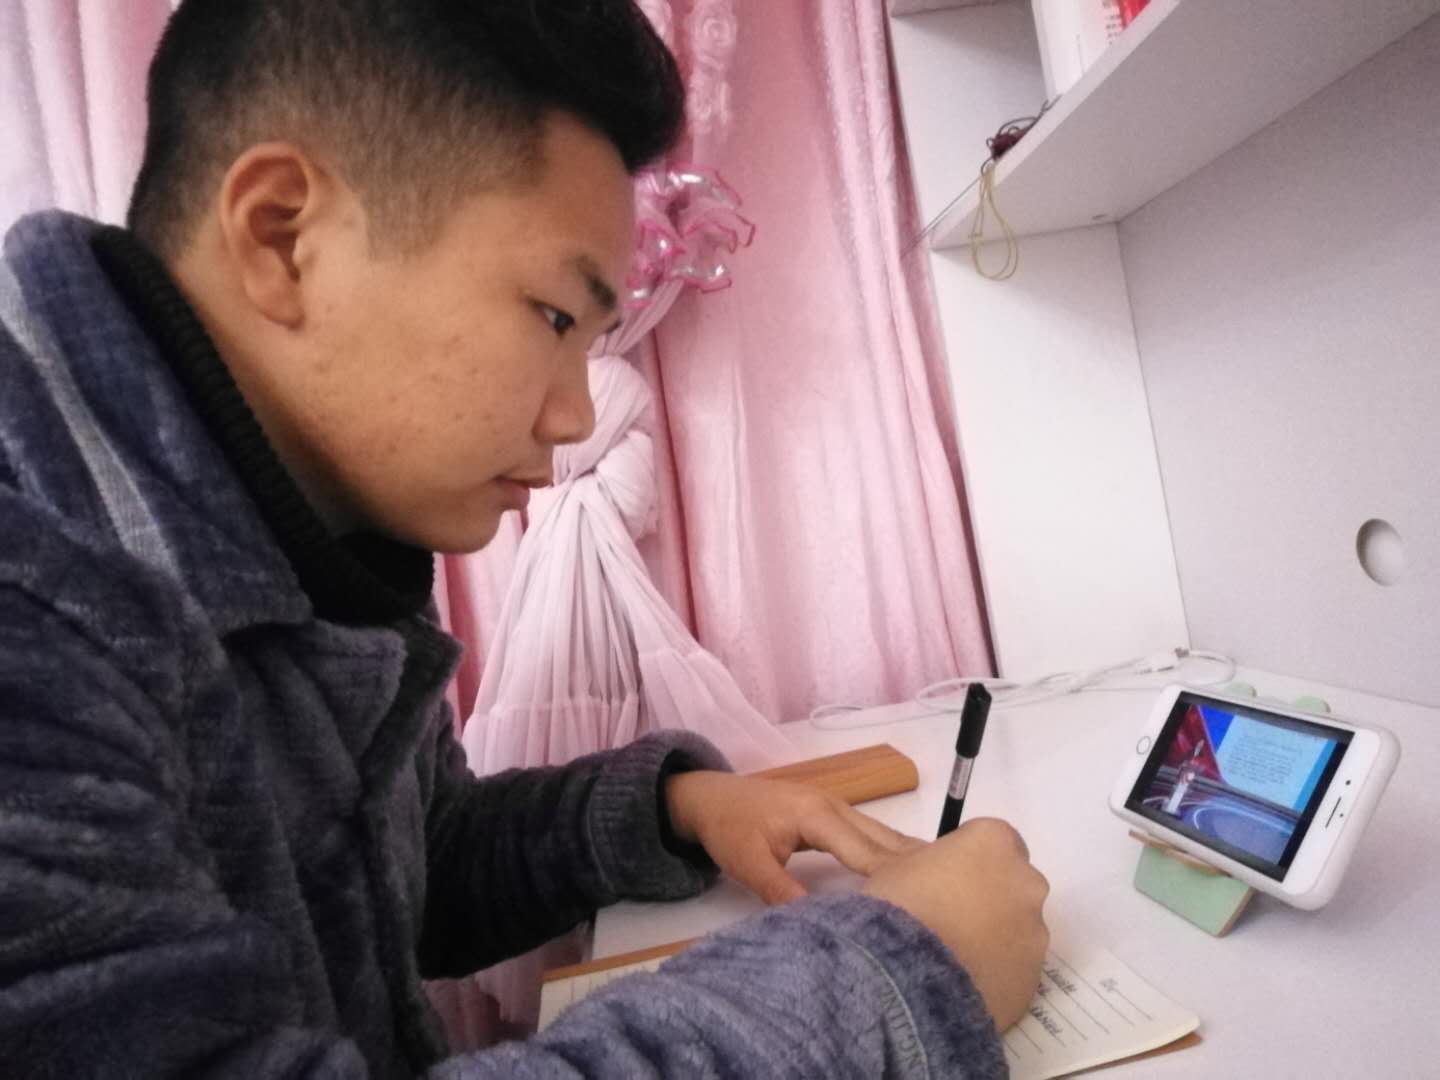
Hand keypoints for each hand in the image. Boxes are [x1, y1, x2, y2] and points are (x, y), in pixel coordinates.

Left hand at [664, 770, 923, 904]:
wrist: (708, 798)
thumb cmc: (728, 828)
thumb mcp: (748, 864)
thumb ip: (781, 892)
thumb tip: (818, 923)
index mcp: (817, 814)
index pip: (866, 849)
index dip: (893, 875)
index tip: (924, 899)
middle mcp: (834, 806)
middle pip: (883, 837)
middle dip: (914, 863)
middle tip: (952, 894)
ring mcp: (834, 808)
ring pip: (880, 833)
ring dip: (907, 856)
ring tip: (942, 884)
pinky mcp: (830, 815)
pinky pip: (869, 834)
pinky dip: (890, 851)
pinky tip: (907, 870)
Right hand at [863, 818, 1048, 1029]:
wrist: (909, 976)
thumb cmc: (901, 905)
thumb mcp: (892, 866)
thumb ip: (908, 854)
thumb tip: (882, 844)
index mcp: (996, 842)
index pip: (989, 839)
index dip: (964, 858)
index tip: (940, 876)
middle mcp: (1027, 881)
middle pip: (1010, 882)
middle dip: (985, 895)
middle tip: (944, 915)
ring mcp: (1036, 931)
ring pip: (1016, 927)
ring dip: (992, 935)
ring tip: (949, 956)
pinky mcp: (1034, 976)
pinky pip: (1014, 966)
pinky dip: (995, 970)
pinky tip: (961, 981)